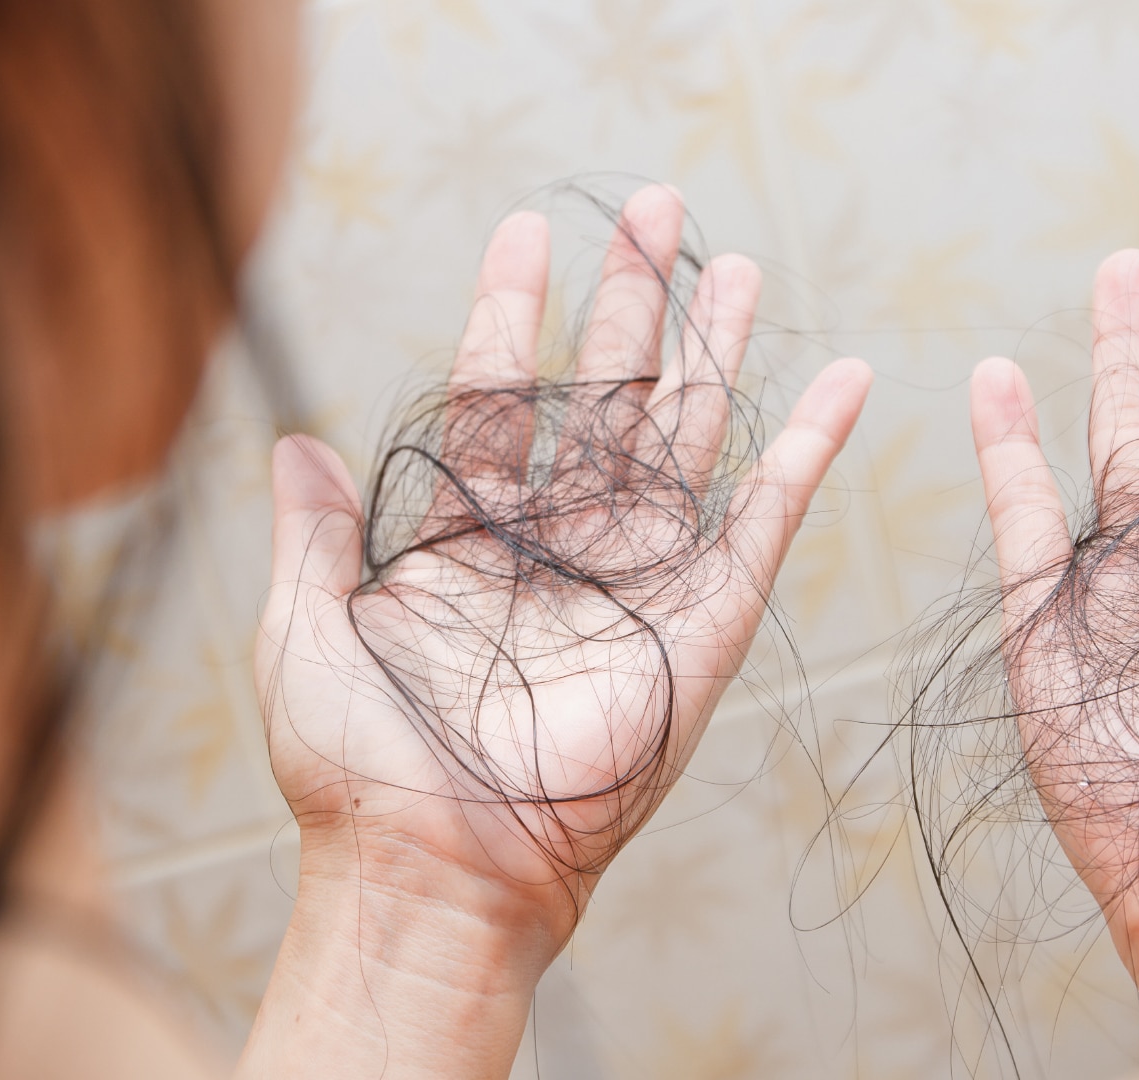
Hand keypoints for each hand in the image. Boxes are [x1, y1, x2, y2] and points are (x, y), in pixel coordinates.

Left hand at [240, 185, 870, 1078]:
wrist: (435, 868)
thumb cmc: (358, 767)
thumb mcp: (304, 631)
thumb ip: (312, 533)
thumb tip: (296, 441)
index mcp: (466, 539)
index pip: (498, 395)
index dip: (509, 312)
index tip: (524, 232)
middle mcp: (558, 547)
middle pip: (606, 395)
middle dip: (631, 302)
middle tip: (655, 209)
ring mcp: (636, 581)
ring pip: (687, 437)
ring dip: (714, 351)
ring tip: (735, 264)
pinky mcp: (704, 624)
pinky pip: (768, 521)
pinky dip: (808, 451)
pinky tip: (842, 383)